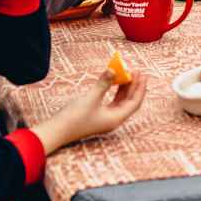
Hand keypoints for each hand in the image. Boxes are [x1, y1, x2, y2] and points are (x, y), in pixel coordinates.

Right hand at [32, 71, 147, 152]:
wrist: (57, 131)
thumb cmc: (74, 117)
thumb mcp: (91, 97)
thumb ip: (104, 83)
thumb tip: (113, 69)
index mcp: (116, 119)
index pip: (134, 102)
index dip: (140, 88)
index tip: (143, 75)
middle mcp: (113, 120)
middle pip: (129, 101)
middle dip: (133, 86)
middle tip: (136, 71)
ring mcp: (105, 118)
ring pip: (120, 101)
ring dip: (124, 88)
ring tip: (127, 73)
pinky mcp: (98, 116)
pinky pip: (111, 102)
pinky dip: (114, 91)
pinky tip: (113, 82)